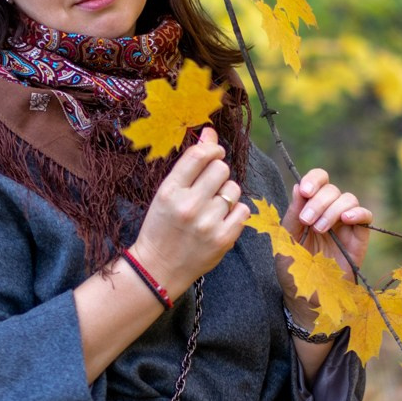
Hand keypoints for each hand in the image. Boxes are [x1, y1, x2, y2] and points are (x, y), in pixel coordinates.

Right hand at [127, 127, 250, 292]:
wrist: (158, 268)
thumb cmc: (161, 226)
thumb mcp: (166, 192)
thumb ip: (189, 164)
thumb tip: (210, 132)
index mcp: (170, 191)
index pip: (200, 155)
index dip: (212, 148)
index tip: (214, 153)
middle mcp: (189, 205)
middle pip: (222, 168)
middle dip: (218, 172)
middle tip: (210, 185)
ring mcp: (208, 223)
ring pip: (233, 189)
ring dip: (226, 194)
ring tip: (212, 207)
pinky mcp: (223, 239)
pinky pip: (243, 210)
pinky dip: (235, 212)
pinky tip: (221, 219)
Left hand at [277, 167, 372, 317]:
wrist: (307, 299)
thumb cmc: (294, 271)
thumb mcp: (285, 242)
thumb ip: (292, 215)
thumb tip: (298, 187)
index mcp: (310, 209)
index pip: (318, 181)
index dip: (314, 179)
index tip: (305, 191)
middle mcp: (328, 212)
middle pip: (332, 189)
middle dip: (319, 201)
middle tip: (307, 221)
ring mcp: (345, 225)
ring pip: (348, 199)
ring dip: (332, 209)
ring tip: (320, 230)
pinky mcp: (359, 238)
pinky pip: (366, 216)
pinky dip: (358, 213)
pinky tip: (345, 220)